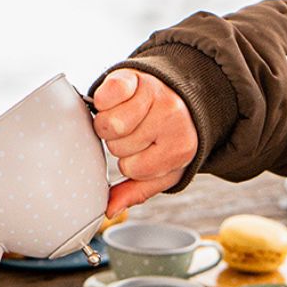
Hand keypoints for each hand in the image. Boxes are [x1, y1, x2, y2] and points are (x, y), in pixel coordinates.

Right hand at [91, 69, 198, 215]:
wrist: (183, 96)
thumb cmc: (169, 138)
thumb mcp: (163, 170)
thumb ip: (137, 190)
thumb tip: (110, 209)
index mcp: (180, 147)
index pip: (132, 168)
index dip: (130, 162)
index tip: (143, 150)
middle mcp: (172, 119)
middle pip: (118, 145)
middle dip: (120, 142)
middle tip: (135, 130)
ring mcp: (154, 94)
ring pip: (108, 123)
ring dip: (109, 122)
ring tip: (126, 116)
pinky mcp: (136, 76)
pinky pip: (105, 95)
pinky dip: (104, 99)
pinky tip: (117, 100)